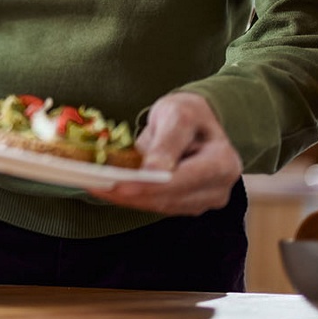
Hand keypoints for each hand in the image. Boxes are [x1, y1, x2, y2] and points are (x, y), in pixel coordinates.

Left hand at [93, 92, 242, 214]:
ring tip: (94, 186)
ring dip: (126, 198)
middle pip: (170, 197)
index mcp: (223, 162)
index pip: (184, 179)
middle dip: (131, 194)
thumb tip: (155, 171)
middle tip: (95, 186)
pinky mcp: (185, 205)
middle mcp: (218, 188)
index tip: (120, 185)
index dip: (151, 185)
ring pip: (159, 205)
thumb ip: (168, 142)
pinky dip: (131, 197)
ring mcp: (203, 200)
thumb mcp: (177, 115)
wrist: (195, 121)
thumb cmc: (187, 113)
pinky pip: (155, 204)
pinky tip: (107, 188)